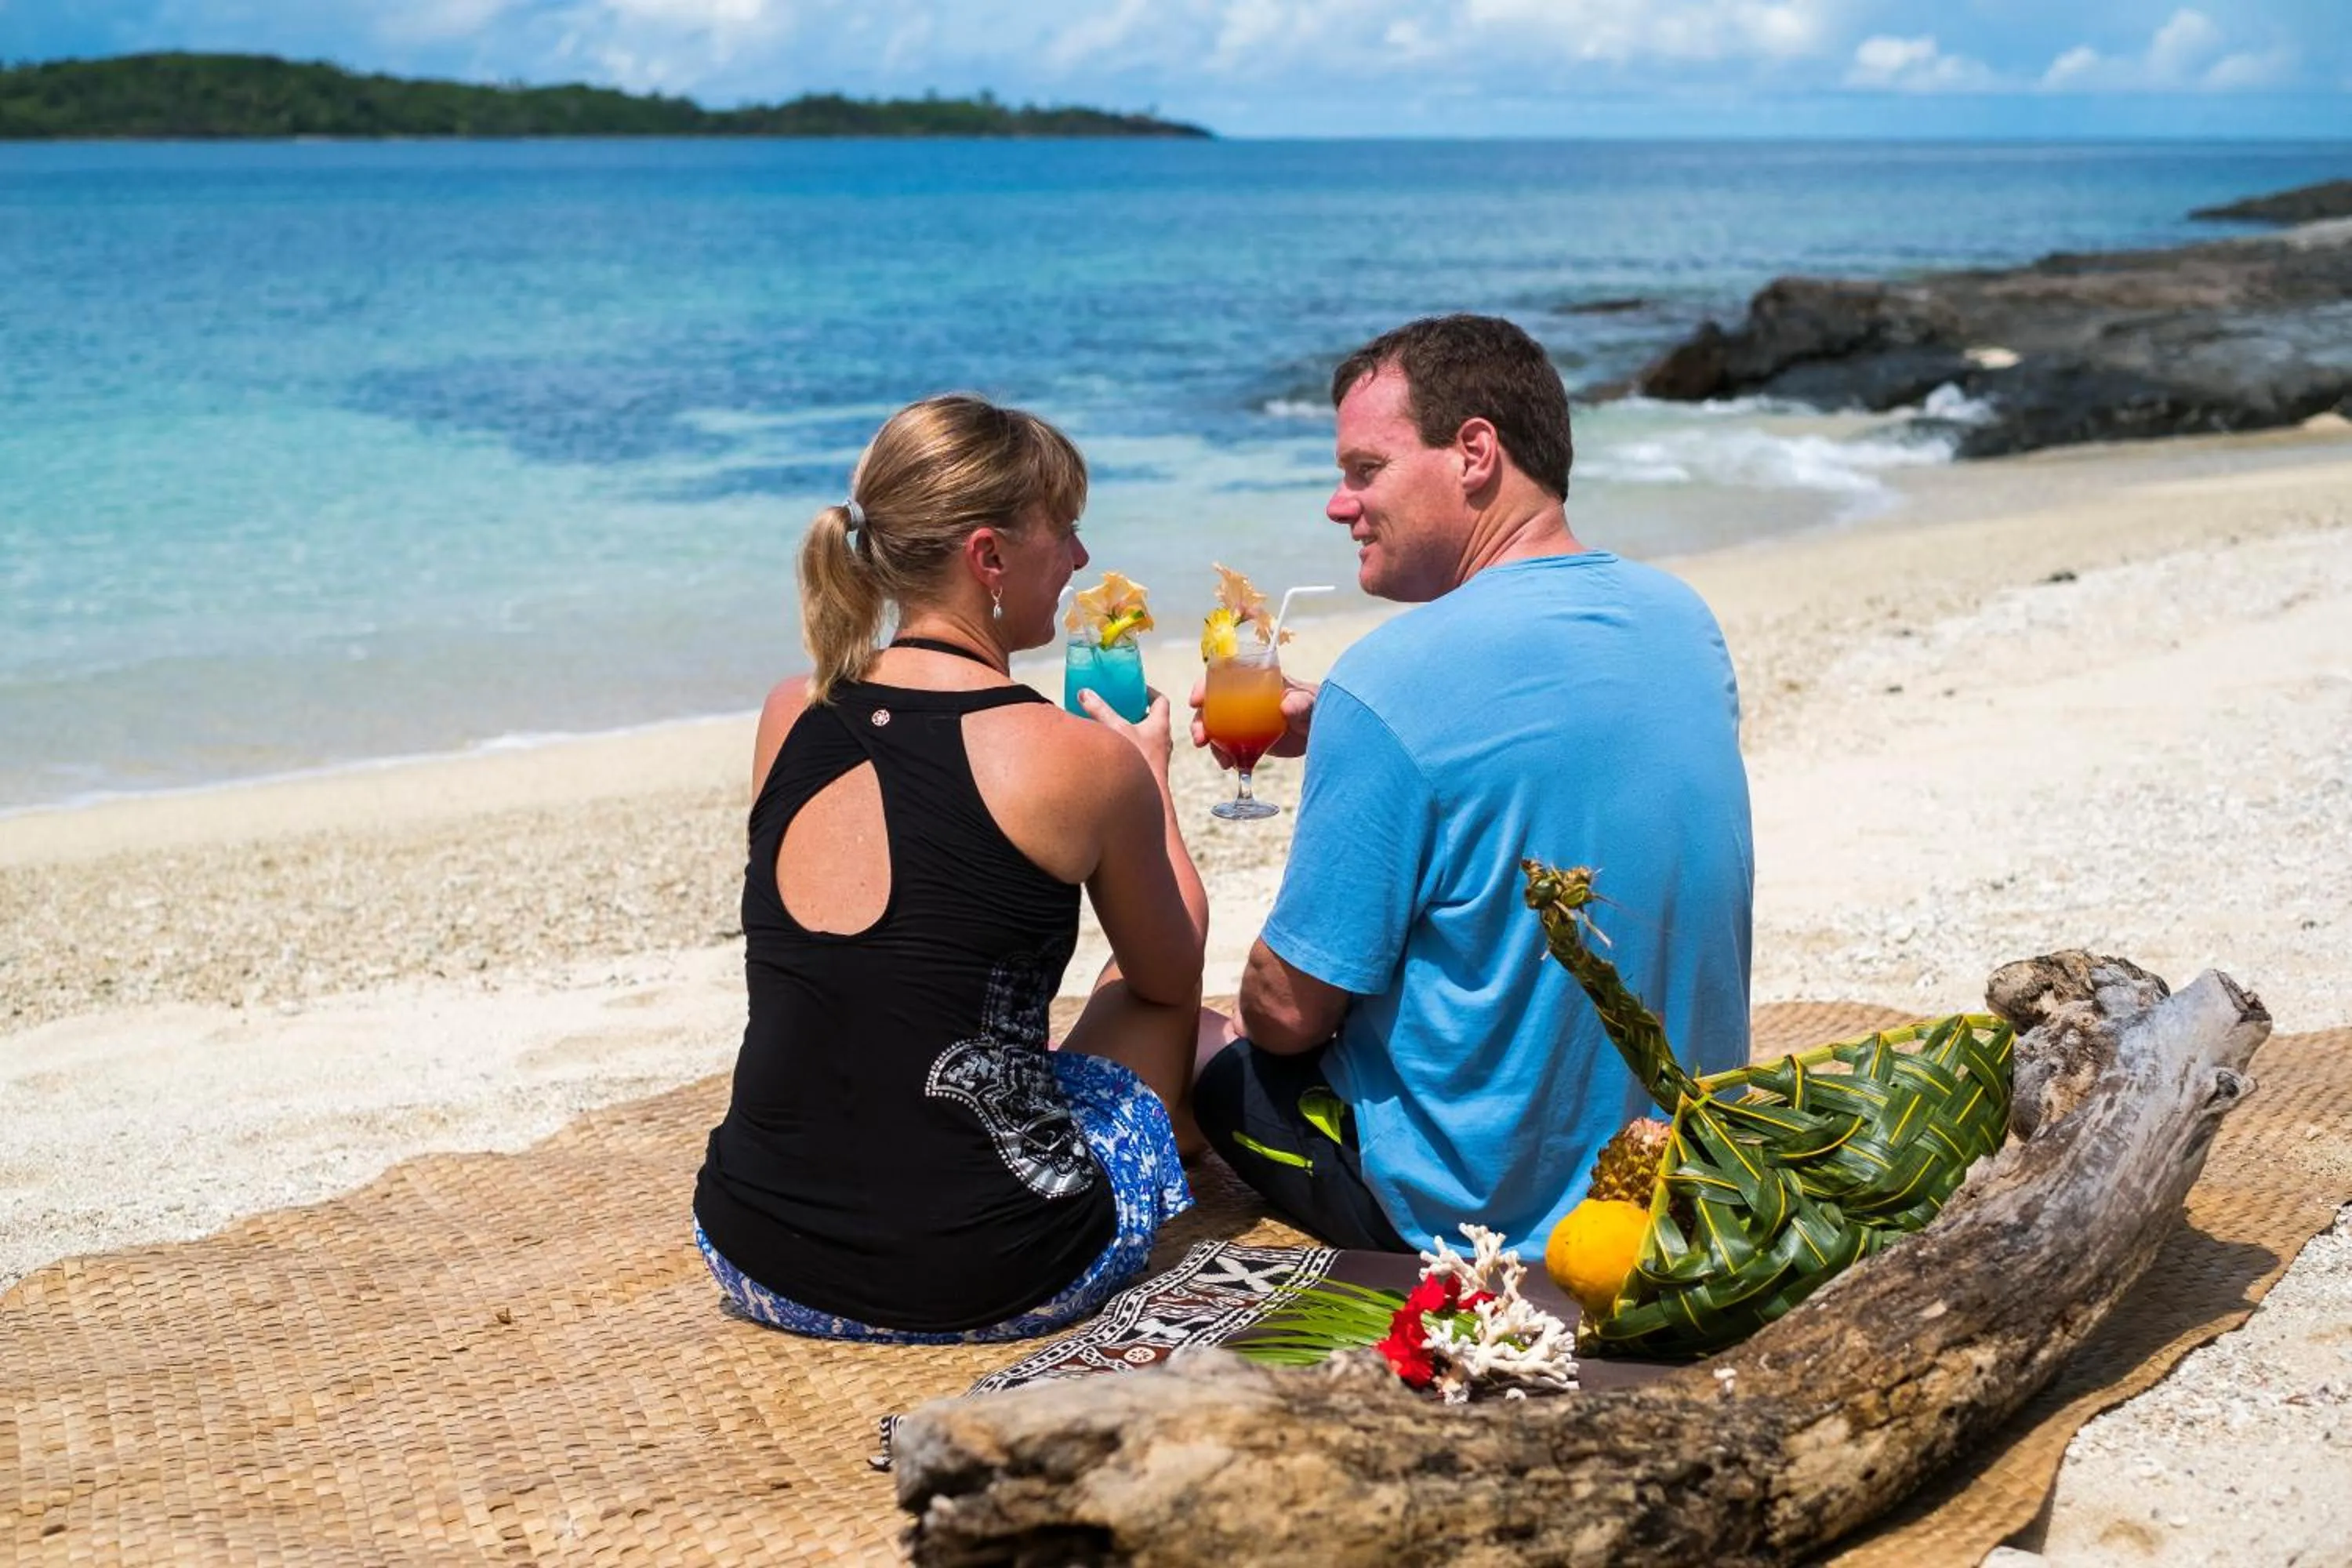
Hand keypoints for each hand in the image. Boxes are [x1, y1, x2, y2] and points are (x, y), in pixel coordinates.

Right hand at [1079, 686, 1174, 771]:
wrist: (1145, 800)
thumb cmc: (1138, 762)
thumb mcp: (1117, 730)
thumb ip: (1100, 711)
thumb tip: (1084, 693)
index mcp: (1160, 725)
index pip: (1161, 701)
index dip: (1149, 692)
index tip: (1134, 688)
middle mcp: (1162, 740)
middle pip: (1153, 718)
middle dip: (1136, 710)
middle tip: (1119, 705)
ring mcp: (1157, 757)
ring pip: (1146, 736)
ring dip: (1132, 729)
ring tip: (1113, 725)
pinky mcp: (1149, 771)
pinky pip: (1140, 752)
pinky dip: (1129, 746)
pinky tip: (1113, 750)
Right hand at [1188, 674, 1317, 768]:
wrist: (1321, 730)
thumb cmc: (1316, 708)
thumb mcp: (1311, 704)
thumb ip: (1301, 703)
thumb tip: (1286, 705)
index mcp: (1254, 679)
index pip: (1222, 675)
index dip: (1203, 685)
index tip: (1196, 701)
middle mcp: (1243, 696)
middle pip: (1211, 704)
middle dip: (1199, 721)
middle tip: (1200, 740)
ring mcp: (1243, 718)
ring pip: (1215, 726)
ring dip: (1211, 742)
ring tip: (1223, 762)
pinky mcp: (1247, 737)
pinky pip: (1228, 744)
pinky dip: (1226, 755)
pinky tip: (1233, 766)